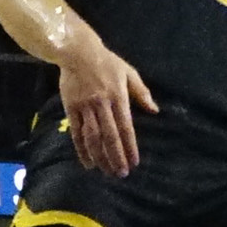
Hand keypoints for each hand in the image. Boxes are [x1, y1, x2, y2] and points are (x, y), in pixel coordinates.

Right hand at [61, 28, 159, 175]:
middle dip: (116, 157)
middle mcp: (102, 104)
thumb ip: (141, 92)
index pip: (126, 127)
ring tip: (106, 171)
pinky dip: (81, 149)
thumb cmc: (107, 62)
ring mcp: (85, 107)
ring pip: (92, 137)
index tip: (134, 162)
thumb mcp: (128, 72)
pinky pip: (76, 133)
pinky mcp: (71, 108)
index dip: (130, 146)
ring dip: (100, 157)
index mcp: (118, 97)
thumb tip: (155, 110)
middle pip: (109, 136)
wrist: (78, 52)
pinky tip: (88, 162)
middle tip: (121, 174)